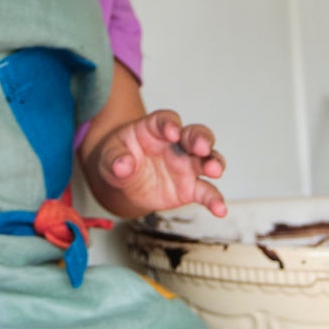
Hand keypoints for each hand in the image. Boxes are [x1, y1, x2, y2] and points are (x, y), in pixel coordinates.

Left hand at [91, 108, 227, 218]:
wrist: (123, 182)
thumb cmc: (118, 158)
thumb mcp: (109, 156)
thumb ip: (116, 158)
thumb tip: (123, 166)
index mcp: (154, 128)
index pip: (165, 120)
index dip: (170, 124)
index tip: (171, 131)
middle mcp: (176, 144)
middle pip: (194, 134)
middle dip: (200, 139)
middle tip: (202, 147)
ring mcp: (185, 165)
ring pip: (207, 159)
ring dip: (214, 162)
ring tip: (215, 170)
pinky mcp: (190, 188)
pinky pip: (205, 192)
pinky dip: (214, 199)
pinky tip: (219, 209)